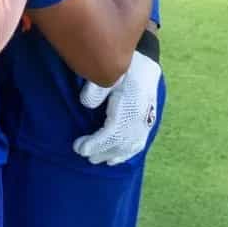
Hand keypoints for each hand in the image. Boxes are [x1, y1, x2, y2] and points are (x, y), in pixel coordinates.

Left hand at [73, 50, 161, 165]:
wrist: (147, 66)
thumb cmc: (126, 69)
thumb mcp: (110, 74)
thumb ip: (97, 89)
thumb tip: (85, 104)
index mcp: (131, 108)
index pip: (113, 133)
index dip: (96, 143)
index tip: (79, 148)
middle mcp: (141, 119)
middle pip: (120, 143)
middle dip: (100, 150)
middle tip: (80, 152)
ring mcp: (146, 123)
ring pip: (129, 146)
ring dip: (111, 155)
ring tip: (94, 159)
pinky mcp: (148, 125)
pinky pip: (138, 145)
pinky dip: (126, 154)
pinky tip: (114, 160)